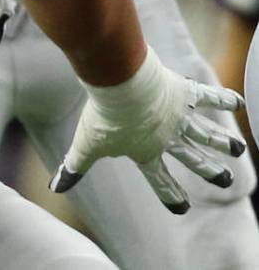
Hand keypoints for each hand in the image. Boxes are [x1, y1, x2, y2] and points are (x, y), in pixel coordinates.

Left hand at [50, 46, 246, 213]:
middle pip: (192, 157)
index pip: (159, 178)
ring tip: (237, 150)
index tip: (181, 208)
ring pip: (206, 132)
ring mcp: (179, 116)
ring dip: (222, 141)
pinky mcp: (185, 93)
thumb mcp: (84, 145)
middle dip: (209, 170)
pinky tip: (238, 102)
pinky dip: (224, 99)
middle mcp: (167, 137)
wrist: (120, 86)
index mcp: (146, 151)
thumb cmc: (102, 117)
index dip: (169, 194)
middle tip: (225, 179)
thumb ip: (74, 167)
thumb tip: (56, 188)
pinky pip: (209, 97)